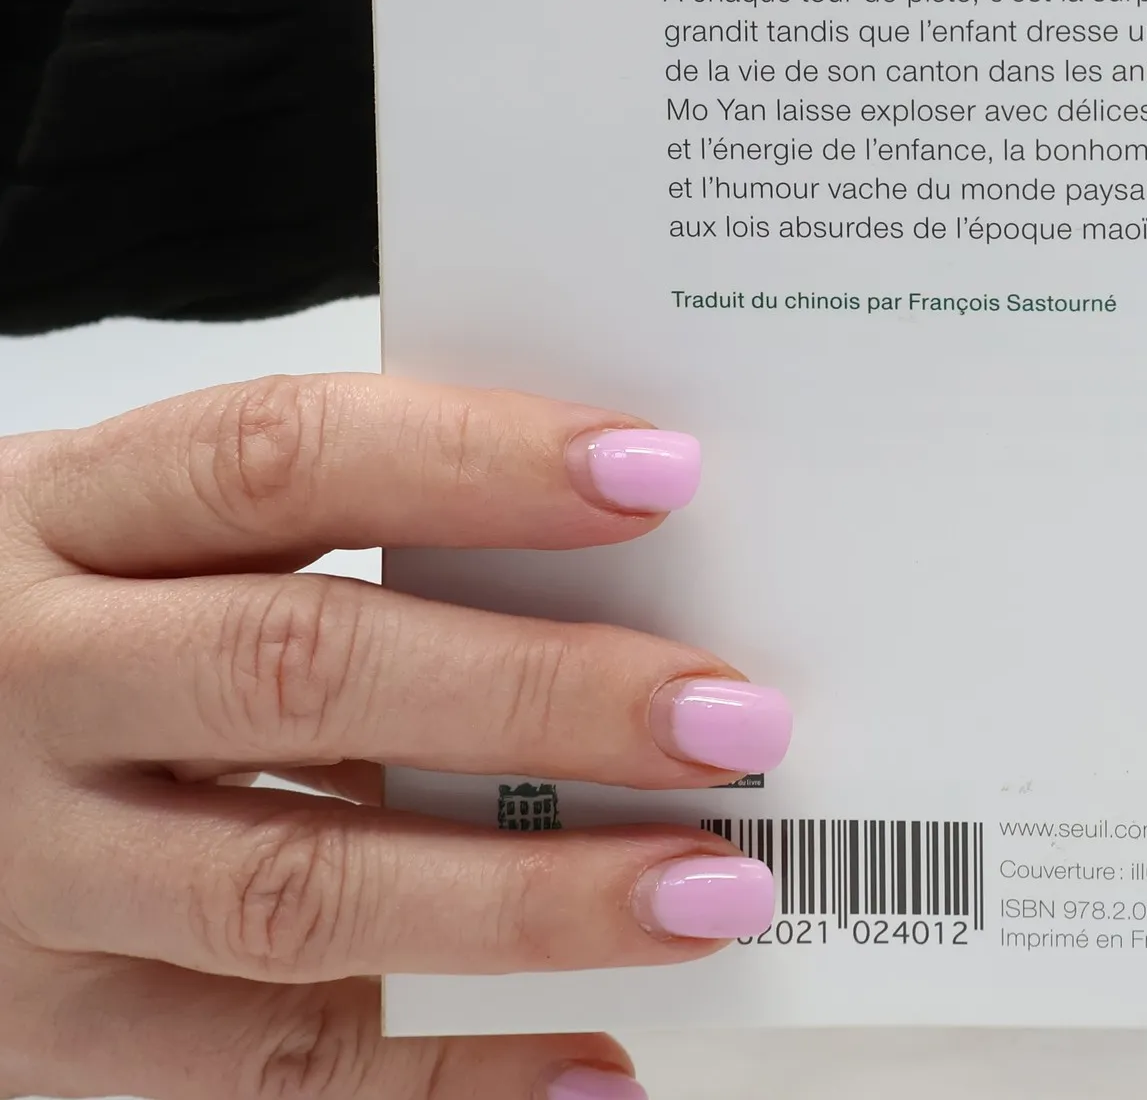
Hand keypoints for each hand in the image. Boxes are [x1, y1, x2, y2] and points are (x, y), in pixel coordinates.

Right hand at [0, 374, 788, 1099]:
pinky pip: (259, 1073)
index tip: (660, 473)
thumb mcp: (137, 540)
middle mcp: (36, 679)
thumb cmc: (56, 628)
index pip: (287, 455)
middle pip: (305, 668)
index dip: (478, 458)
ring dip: (526, 896)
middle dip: (543, 694)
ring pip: (293, 884)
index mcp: (71, 513)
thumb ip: (322, 536)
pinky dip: (442, 1083)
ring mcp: (27, 870)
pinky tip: (588, 1068)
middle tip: (731, 713)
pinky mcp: (41, 1035)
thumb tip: (612, 571)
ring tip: (706, 892)